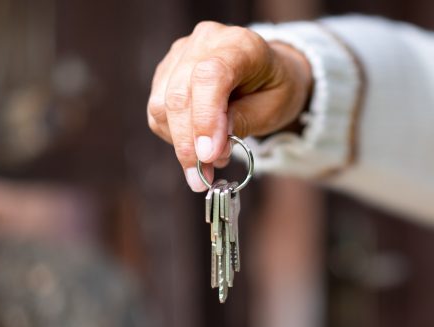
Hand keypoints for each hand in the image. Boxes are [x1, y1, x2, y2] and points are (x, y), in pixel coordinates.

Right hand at [147, 22, 312, 190]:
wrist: (268, 71)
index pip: (209, 77)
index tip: (208, 156)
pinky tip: (195, 147)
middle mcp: (205, 41)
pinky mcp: (167, 71)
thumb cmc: (275, 88)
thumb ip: (243, 122)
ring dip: (180, 144)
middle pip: (179, 94)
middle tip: (202, 178)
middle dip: (188, 143)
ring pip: (162, 105)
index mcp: (240, 44)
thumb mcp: (273, 108)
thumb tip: (210, 148)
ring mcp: (181, 53)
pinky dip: (174, 136)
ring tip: (205, 165)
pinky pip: (158, 111)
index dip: (205, 118)